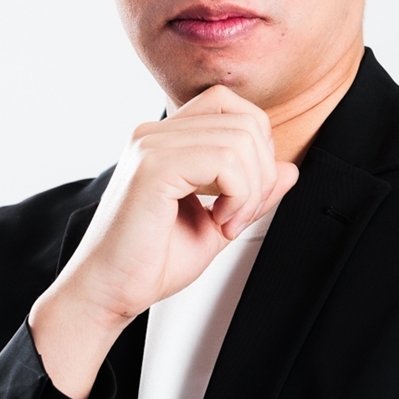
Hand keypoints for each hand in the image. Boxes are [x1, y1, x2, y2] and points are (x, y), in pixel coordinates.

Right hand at [28, 85, 298, 398]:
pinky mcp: (153, 167)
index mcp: (165, 139)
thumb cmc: (149, 262)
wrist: (107, 294)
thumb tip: (290, 168)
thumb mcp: (217, 223)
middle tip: (236, 217)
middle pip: (245, 119)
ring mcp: (151, 145)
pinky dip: (238, 195)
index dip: (255, 145)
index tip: (242, 196)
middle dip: (262, 173)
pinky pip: (225, 161)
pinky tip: (218, 223)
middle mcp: (154, 134)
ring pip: (241, 139)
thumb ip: (252, 193)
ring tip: (225, 223)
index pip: (229, 104)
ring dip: (251, 189)